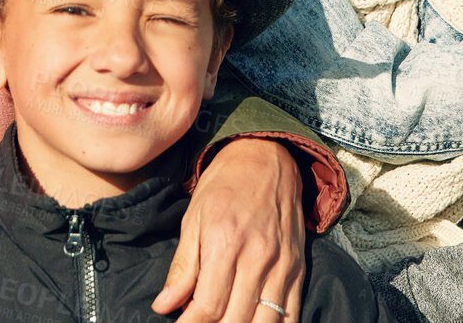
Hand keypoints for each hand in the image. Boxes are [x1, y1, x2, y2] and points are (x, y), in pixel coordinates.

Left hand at [154, 137, 305, 322]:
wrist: (266, 156)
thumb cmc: (224, 185)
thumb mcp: (193, 218)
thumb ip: (182, 266)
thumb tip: (164, 306)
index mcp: (225, 243)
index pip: (208, 306)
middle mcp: (257, 257)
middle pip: (235, 320)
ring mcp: (282, 264)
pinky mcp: (298, 267)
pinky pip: (291, 313)